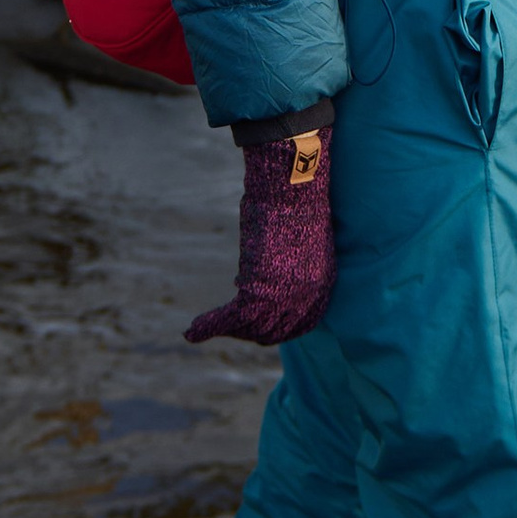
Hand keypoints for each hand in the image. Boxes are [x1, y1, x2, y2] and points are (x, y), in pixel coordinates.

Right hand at [186, 128, 335, 344]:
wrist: (294, 186)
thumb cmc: (293, 200)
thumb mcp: (295, 237)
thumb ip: (285, 262)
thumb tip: (252, 274)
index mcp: (323, 283)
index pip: (300, 325)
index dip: (275, 327)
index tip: (254, 325)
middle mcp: (307, 296)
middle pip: (274, 331)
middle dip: (247, 331)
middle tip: (227, 323)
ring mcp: (286, 295)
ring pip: (250, 328)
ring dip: (225, 330)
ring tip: (199, 328)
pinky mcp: (260, 289)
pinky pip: (232, 318)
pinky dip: (210, 327)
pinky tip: (193, 331)